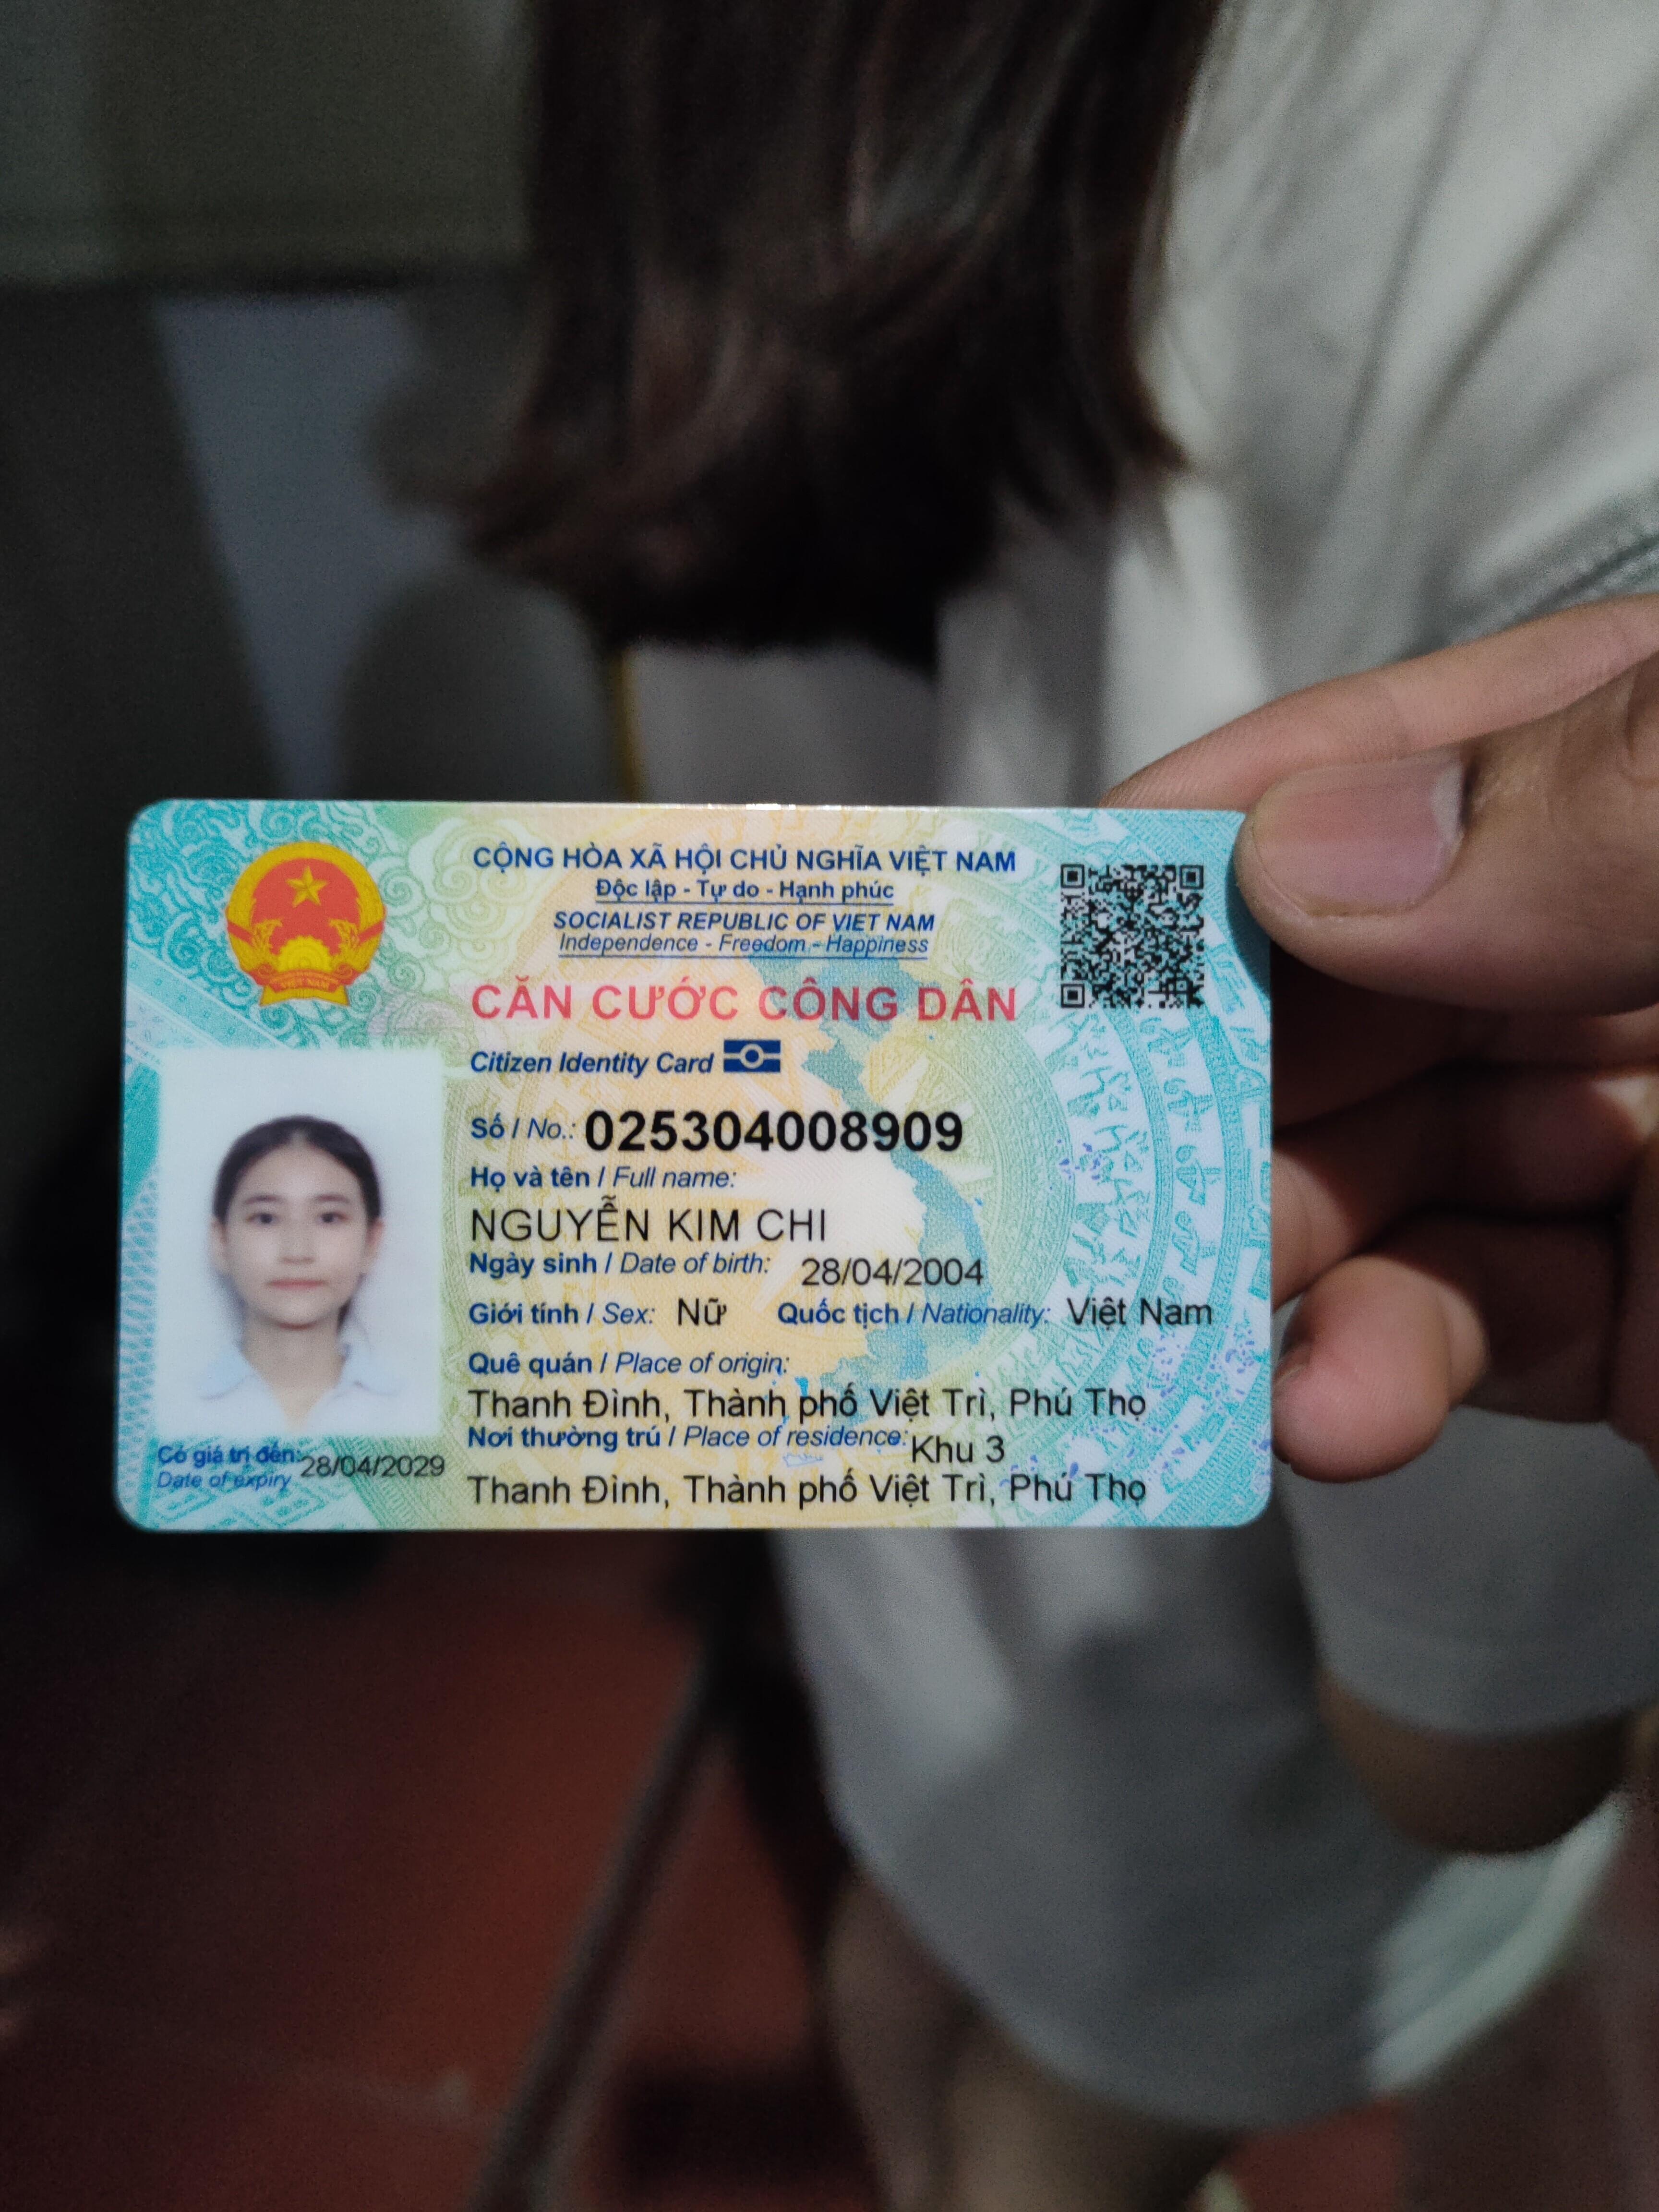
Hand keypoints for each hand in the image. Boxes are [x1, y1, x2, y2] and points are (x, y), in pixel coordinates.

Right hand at [1109, 595, 1658, 1481]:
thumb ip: (1612, 814)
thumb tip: (1304, 856)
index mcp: (1652, 781)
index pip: (1388, 776)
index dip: (1199, 838)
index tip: (1020, 925)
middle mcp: (1618, 947)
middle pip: (1345, 997)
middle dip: (1202, 1086)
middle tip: (1064, 1181)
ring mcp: (1633, 1133)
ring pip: (1380, 1176)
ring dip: (1266, 1257)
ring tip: (1186, 1335)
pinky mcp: (1652, 1324)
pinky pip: (1473, 1326)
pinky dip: (1375, 1369)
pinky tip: (1326, 1414)